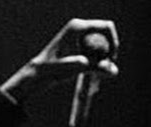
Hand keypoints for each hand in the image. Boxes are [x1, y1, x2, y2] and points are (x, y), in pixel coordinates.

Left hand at [1, 18, 118, 105]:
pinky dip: (96, 63)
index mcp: (77, 27)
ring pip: (101, 46)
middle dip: (107, 54)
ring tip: (93, 75)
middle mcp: (79, 28)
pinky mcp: (78, 46)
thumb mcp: (70, 69)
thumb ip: (92, 68)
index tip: (111, 60)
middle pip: (105, 37)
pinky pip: (95, 52)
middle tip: (102, 71)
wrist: (36, 75)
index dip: (113, 43)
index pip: (106, 27)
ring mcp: (79, 36)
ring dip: (102, 60)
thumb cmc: (49, 71)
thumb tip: (113, 70)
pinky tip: (89, 74)